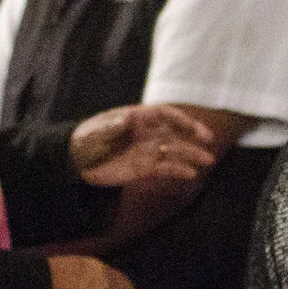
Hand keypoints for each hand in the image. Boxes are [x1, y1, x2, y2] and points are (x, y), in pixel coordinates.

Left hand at [70, 104, 220, 189]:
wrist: (78, 162)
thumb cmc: (85, 141)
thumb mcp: (93, 132)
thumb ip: (110, 126)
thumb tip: (126, 118)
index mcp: (137, 118)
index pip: (164, 114)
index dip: (180, 119)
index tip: (193, 127)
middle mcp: (147, 133)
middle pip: (175, 131)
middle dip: (193, 135)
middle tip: (209, 142)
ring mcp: (147, 150)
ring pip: (174, 150)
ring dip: (191, 154)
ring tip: (208, 161)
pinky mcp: (145, 167)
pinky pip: (165, 168)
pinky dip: (178, 170)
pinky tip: (190, 174)